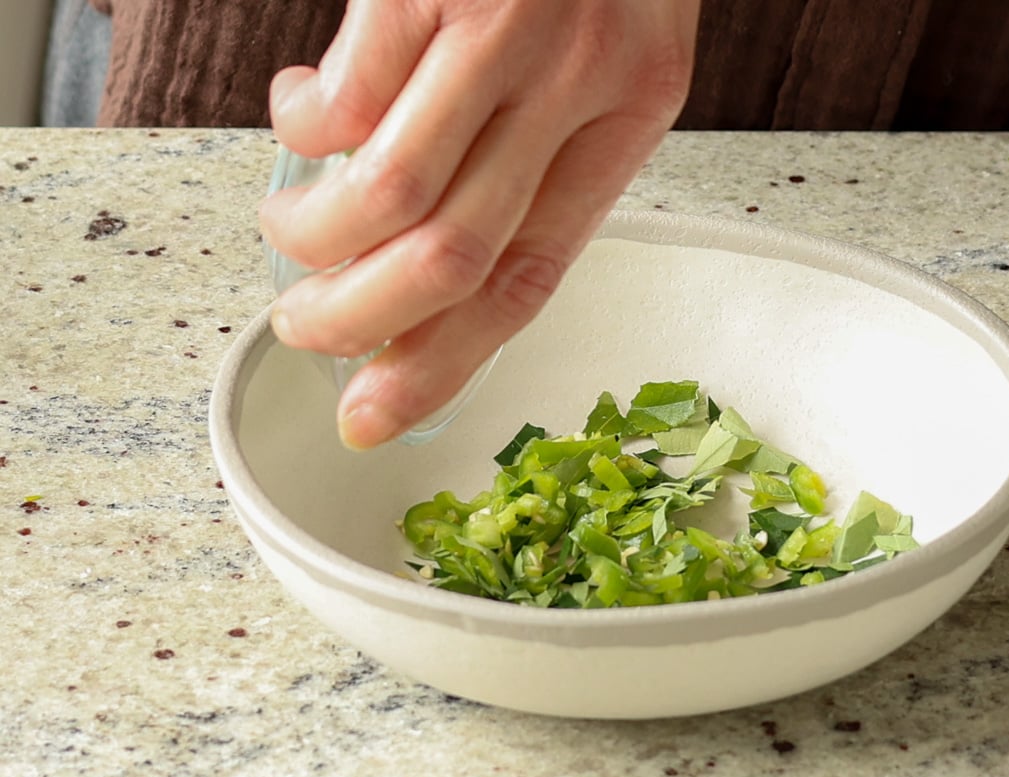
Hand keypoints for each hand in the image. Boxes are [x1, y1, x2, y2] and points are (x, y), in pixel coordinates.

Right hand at [260, 0, 698, 448]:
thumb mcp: (608, 53)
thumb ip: (537, 150)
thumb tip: (425, 255)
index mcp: (631, 119)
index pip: (532, 277)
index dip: (444, 362)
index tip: (375, 414)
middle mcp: (575, 84)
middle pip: (448, 258)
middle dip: (354, 322)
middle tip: (302, 330)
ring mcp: (504, 31)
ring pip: (384, 195)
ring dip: (309, 236)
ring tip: (286, 228)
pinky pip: (342, 98)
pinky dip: (300, 124)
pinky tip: (300, 109)